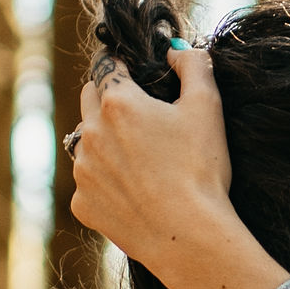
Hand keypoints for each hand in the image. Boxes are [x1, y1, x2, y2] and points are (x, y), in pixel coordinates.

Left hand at [69, 46, 234, 268]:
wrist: (189, 237)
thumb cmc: (200, 170)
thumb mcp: (208, 107)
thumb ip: (194, 66)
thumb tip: (176, 51)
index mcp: (117, 102)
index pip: (106, 66)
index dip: (121, 66)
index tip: (134, 74)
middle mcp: (90, 133)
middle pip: (88, 99)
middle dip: (108, 99)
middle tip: (140, 116)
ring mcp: (82, 170)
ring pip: (85, 142)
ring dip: (104, 142)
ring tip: (140, 160)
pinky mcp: (82, 203)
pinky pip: (89, 182)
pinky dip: (105, 182)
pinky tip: (134, 192)